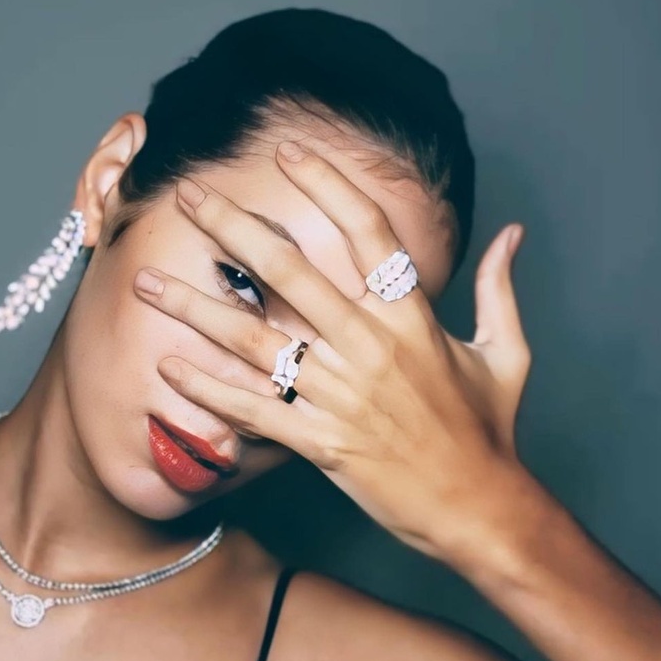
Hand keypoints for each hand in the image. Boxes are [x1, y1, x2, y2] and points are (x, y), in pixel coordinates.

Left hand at [134, 141, 536, 559]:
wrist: (479, 507)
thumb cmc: (489, 432)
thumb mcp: (506, 354)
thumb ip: (500, 289)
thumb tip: (512, 235)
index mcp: (414, 318)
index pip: (367, 232)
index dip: (327, 184)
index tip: (288, 154)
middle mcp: (371, 347)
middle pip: (290, 272)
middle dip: (233, 228)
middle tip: (189, 197)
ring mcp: (341, 395)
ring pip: (255, 341)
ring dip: (196, 308)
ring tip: (147, 283)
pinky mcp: (321, 442)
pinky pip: (255, 411)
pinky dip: (210, 391)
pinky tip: (170, 369)